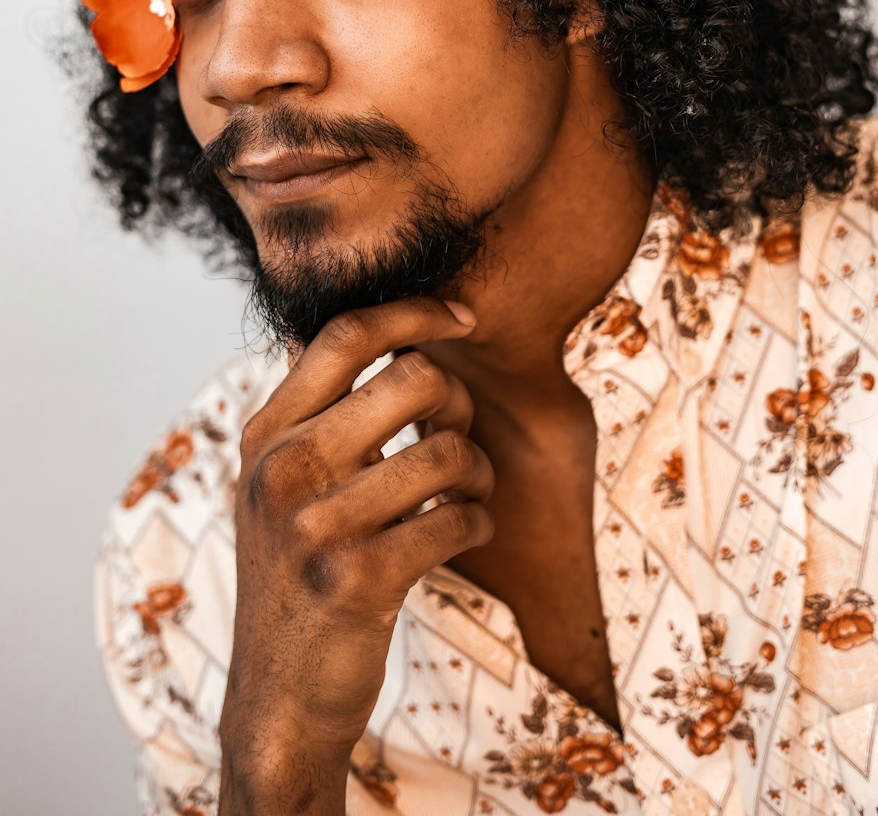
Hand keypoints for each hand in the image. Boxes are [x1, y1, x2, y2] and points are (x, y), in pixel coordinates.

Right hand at [218, 297, 492, 812]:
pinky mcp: (357, 580)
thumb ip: (314, 412)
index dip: (414, 311)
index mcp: (265, 435)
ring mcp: (315, 527)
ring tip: (470, 490)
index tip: (462, 318)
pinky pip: (456, 518)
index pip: (345, 335)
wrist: (278, 699)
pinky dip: (478, 521)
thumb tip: (372, 325)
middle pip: (412, 377)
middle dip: (458, 401)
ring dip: (478, 470)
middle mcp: (281, 471)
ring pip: (447, 450)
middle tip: (459, 433)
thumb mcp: (279, 487)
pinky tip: (466, 530)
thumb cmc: (298, 575)